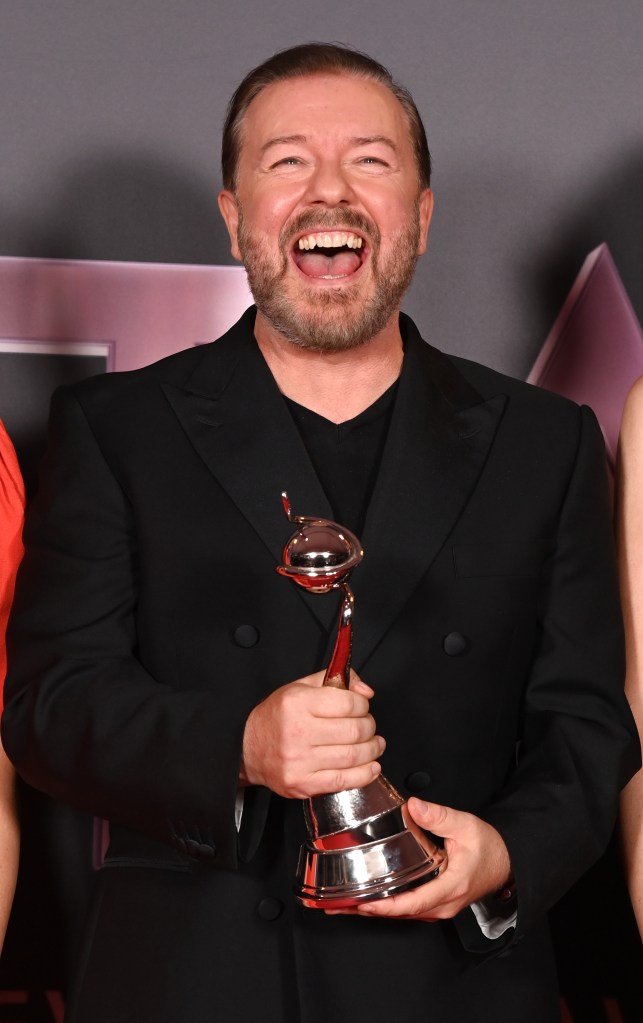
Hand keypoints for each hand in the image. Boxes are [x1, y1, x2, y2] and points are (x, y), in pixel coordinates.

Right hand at [240, 670, 384, 798]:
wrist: (246, 750)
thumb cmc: (275, 718)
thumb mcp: (298, 688)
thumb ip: (333, 680)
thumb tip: (365, 691)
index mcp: (297, 703)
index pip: (348, 703)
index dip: (363, 704)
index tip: (363, 707)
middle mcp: (297, 732)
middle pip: (354, 730)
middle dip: (370, 727)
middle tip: (368, 726)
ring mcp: (300, 761)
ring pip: (353, 756)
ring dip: (372, 750)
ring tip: (375, 744)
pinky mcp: (303, 784)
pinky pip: (344, 781)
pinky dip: (365, 774)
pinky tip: (372, 766)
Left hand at [327, 797, 510, 920]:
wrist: (506, 861)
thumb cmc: (489, 848)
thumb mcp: (466, 826)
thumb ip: (439, 816)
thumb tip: (415, 806)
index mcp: (449, 888)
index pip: (413, 903)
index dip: (386, 906)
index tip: (363, 904)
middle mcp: (442, 904)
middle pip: (400, 913)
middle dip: (369, 910)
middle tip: (337, 905)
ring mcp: (438, 907)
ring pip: (402, 914)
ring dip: (374, 910)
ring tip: (343, 904)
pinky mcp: (434, 903)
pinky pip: (407, 908)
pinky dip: (386, 906)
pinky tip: (367, 900)